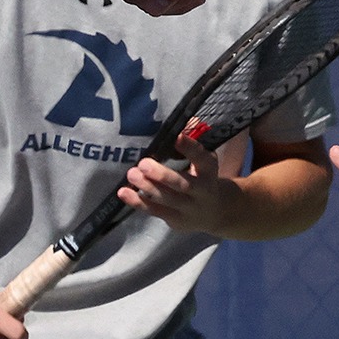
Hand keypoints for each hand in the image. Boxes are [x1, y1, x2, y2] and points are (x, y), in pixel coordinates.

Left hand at [119, 135, 239, 233]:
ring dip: (147, 187)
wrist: (214, 213)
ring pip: (167, 199)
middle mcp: (202, 191)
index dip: (190, 148)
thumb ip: (194, 141)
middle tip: (143, 163)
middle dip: (162, 175)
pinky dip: (138, 202)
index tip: (176, 137)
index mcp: (209, 171)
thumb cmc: (203, 177)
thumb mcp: (204, 160)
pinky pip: (155, 211)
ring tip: (132, 174)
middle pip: (183, 184)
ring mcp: (188, 208)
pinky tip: (123, 192)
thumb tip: (187, 119)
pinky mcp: (174, 220)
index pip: (202, 159)